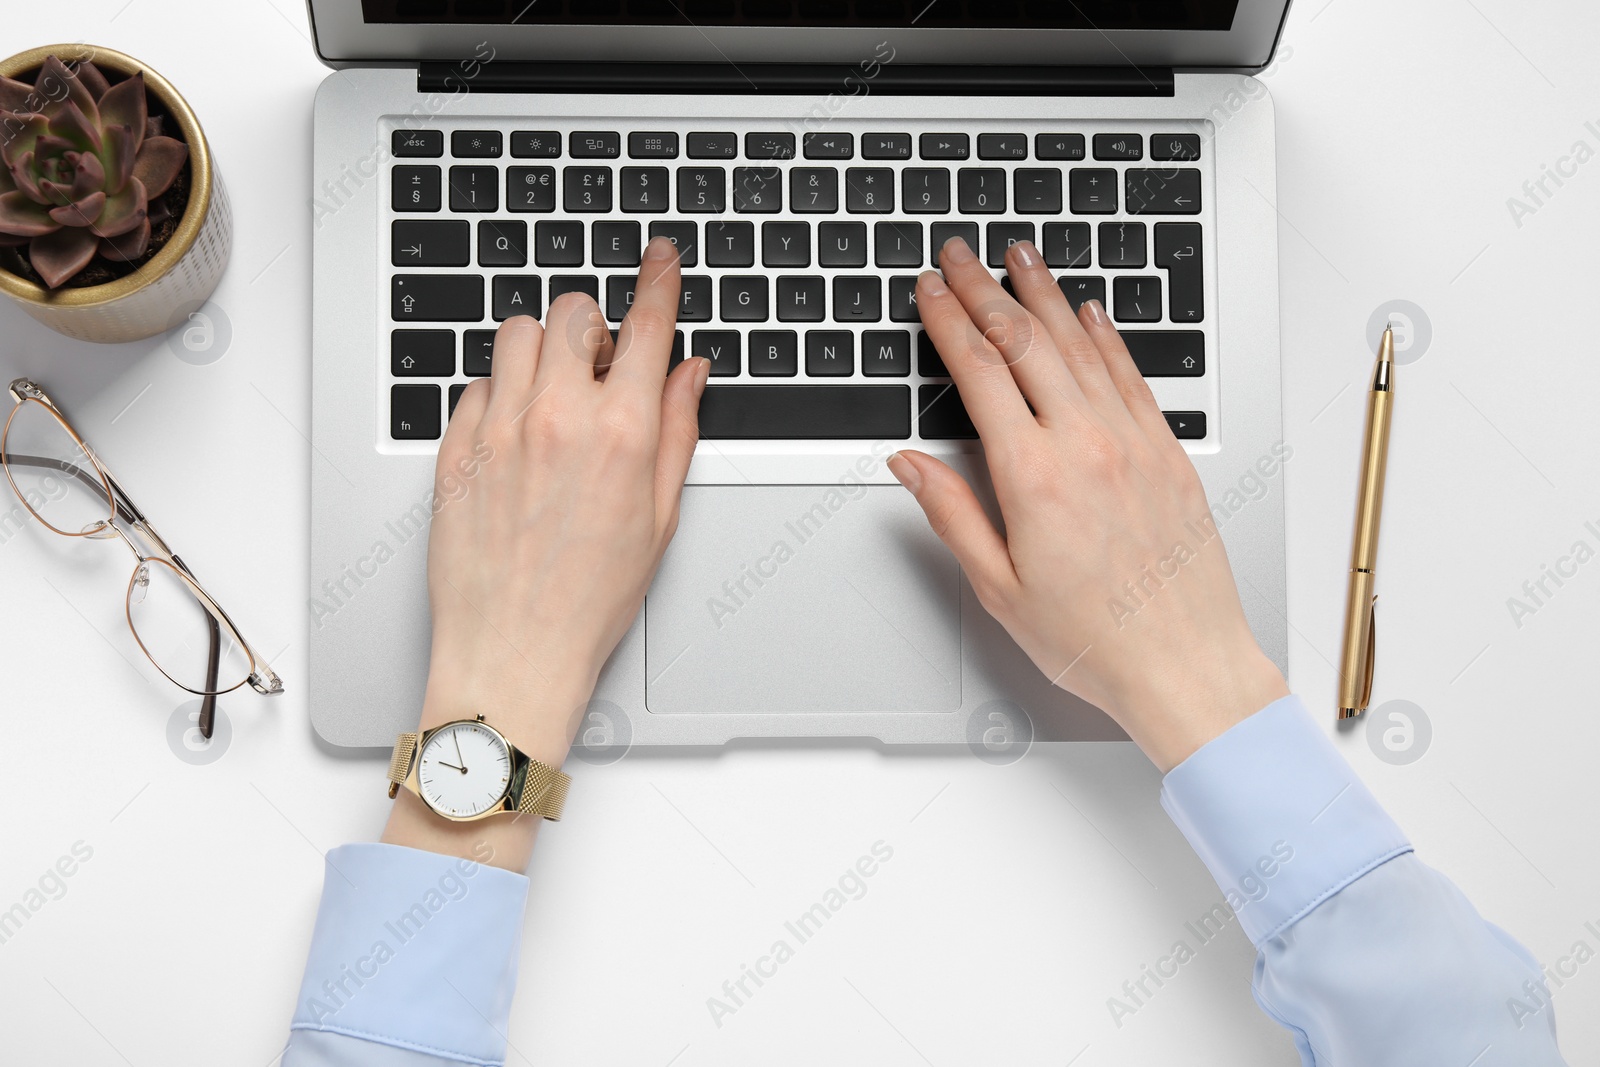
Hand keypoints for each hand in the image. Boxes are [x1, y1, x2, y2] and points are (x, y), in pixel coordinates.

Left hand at [383, 238, 707, 865]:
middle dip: (592, 327)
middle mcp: (558, 417)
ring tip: (554, 393)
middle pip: (573, 313)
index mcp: (623, 433)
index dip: (660, 280)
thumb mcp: (660, 518)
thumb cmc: (590, 602)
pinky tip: (517, 435)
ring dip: (542, 349)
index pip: (646, 324)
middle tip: (600, 365)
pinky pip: (477, 384)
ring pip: (517, 334)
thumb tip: (688, 375)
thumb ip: (678, 433)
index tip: (663, 257)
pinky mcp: (455, 449)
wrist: (513, 653)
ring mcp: (499, 429)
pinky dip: (501, 392)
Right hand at [888, 237, 1286, 771]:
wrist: (1184, 665)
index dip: (948, 320)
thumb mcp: (998, 588)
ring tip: (1019, 257)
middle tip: (960, 253)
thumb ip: (952, 514)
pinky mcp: (1168, 453)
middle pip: (1024, 342)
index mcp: (1033, 478)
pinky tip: (1088, 313)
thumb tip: (910, 464)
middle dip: (984, 289)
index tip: (929, 289)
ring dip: (1044, 294)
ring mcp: (1133, 443)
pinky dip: (1104, 337)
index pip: (978, 372)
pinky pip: (1131, 375)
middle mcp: (1086, 446)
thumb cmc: (1094, 640)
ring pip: (1079, 345)